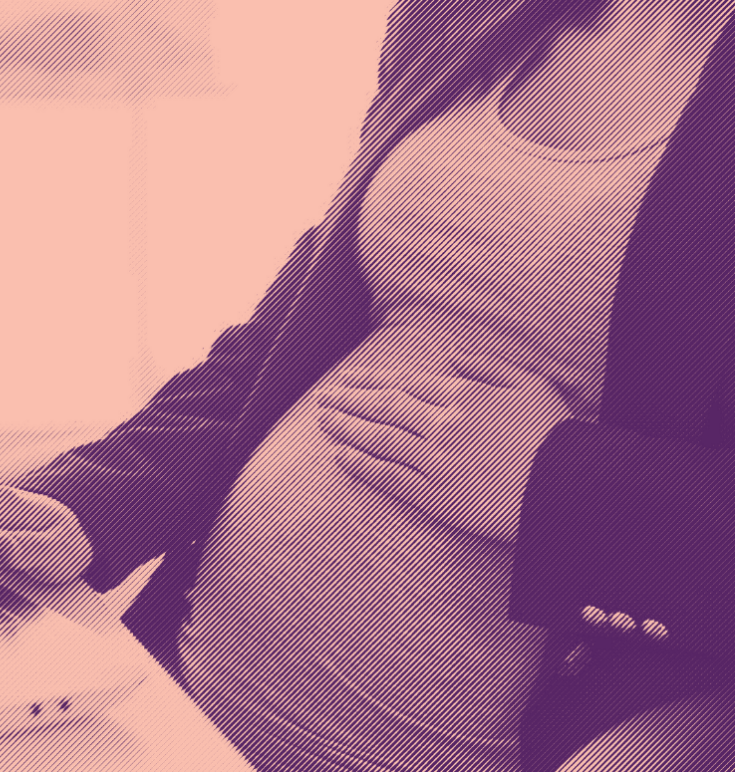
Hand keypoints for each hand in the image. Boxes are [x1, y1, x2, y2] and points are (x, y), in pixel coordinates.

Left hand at [316, 353, 571, 542]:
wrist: (570, 489)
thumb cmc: (556, 434)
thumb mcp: (532, 384)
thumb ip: (488, 366)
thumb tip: (450, 354)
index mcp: (464, 395)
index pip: (405, 383)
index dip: (370, 380)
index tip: (347, 379)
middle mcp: (443, 424)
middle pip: (384, 407)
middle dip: (348, 400)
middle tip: (322, 397)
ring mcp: (436, 460)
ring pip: (379, 439)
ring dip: (346, 428)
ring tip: (322, 421)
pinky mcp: (435, 496)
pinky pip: (389, 477)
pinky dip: (362, 465)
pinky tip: (341, 456)